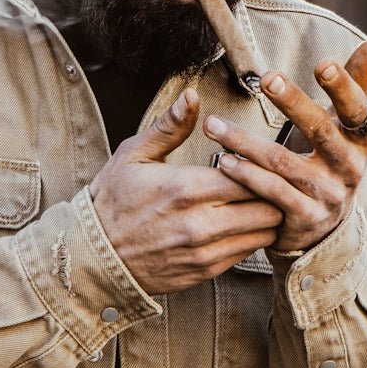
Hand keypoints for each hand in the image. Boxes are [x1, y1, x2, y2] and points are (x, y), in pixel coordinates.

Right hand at [89, 88, 283, 294]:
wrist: (95, 255)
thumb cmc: (113, 200)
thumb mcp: (134, 154)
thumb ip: (170, 126)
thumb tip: (191, 96)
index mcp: (185, 188)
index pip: (248, 176)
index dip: (260, 166)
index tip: (257, 159)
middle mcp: (199, 223)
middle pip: (266, 207)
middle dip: (271, 192)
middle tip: (267, 181)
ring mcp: (204, 251)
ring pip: (263, 233)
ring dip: (266, 217)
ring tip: (258, 202)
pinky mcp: (205, 272)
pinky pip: (247, 254)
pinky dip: (251, 238)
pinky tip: (241, 224)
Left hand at [202, 39, 366, 251]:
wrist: (321, 225)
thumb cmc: (328, 159)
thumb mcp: (343, 126)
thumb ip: (354, 85)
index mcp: (361, 138)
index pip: (357, 107)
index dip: (343, 87)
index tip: (323, 63)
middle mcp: (350, 166)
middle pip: (320, 129)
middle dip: (293, 102)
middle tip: (268, 78)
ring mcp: (329, 194)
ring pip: (284, 162)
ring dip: (245, 141)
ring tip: (213, 125)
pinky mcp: (306, 216)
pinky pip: (272, 191)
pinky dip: (246, 174)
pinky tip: (223, 160)